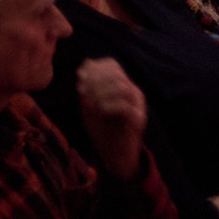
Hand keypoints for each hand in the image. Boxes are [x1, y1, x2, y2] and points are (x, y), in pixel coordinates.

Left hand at [74, 57, 148, 177]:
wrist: (116, 155)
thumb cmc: (102, 128)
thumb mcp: (91, 103)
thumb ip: (89, 84)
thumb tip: (87, 63)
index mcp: (123, 86)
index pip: (111, 64)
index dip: (94, 68)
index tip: (80, 79)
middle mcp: (133, 93)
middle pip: (115, 74)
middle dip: (94, 80)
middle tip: (82, 91)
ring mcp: (138, 107)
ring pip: (121, 87)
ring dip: (100, 92)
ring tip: (90, 103)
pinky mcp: (138, 121)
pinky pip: (124, 106)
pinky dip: (107, 105)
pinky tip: (99, 110)